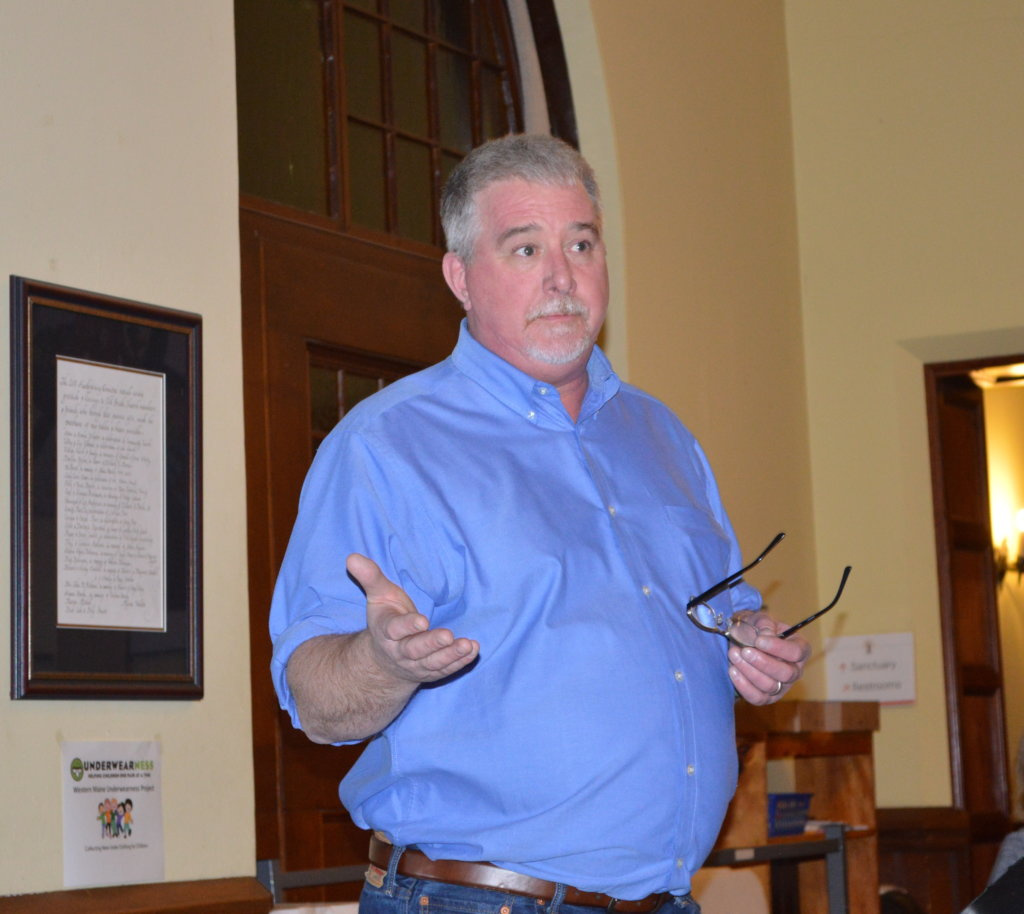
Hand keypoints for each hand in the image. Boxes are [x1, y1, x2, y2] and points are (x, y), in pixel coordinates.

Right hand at [346, 553, 479, 683]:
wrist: (385, 659)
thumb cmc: (386, 618)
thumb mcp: (378, 596)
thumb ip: (370, 577)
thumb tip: (351, 557)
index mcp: (386, 632)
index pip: (395, 629)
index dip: (408, 626)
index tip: (422, 620)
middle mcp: (400, 652)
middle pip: (415, 650)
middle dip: (432, 643)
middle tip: (448, 635)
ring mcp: (417, 665)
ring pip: (433, 663)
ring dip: (451, 655)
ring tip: (466, 645)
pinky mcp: (432, 672)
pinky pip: (446, 669)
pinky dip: (460, 662)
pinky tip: (473, 650)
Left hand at [727, 610, 809, 704]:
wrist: (740, 639)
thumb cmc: (755, 628)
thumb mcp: (759, 618)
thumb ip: (764, 623)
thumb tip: (766, 635)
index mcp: (800, 648)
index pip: (796, 652)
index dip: (778, 648)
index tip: (758, 641)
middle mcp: (795, 670)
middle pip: (786, 673)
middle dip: (763, 663)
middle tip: (744, 651)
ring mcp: (782, 686)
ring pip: (770, 686)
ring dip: (749, 671)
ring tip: (733, 655)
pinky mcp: (767, 697)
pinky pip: (758, 698)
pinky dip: (743, 685)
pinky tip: (732, 670)